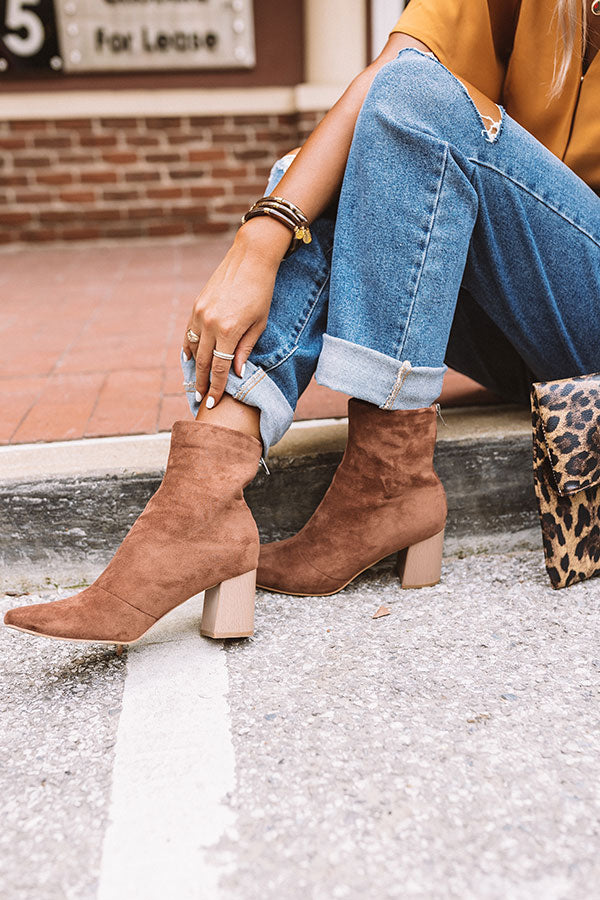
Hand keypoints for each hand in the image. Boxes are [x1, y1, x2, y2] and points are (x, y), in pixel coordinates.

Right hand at [183, 221, 287, 406]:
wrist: (250, 258)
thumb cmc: (261, 292)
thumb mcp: (259, 324)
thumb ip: (245, 349)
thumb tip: (235, 373)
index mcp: (228, 331)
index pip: (219, 368)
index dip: (215, 388)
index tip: (212, 404)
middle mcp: (209, 323)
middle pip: (203, 362)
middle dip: (201, 384)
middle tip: (200, 400)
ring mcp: (199, 314)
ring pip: (192, 349)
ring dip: (193, 368)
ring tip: (195, 383)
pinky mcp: (196, 306)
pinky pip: (188, 333)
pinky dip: (189, 348)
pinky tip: (191, 359)